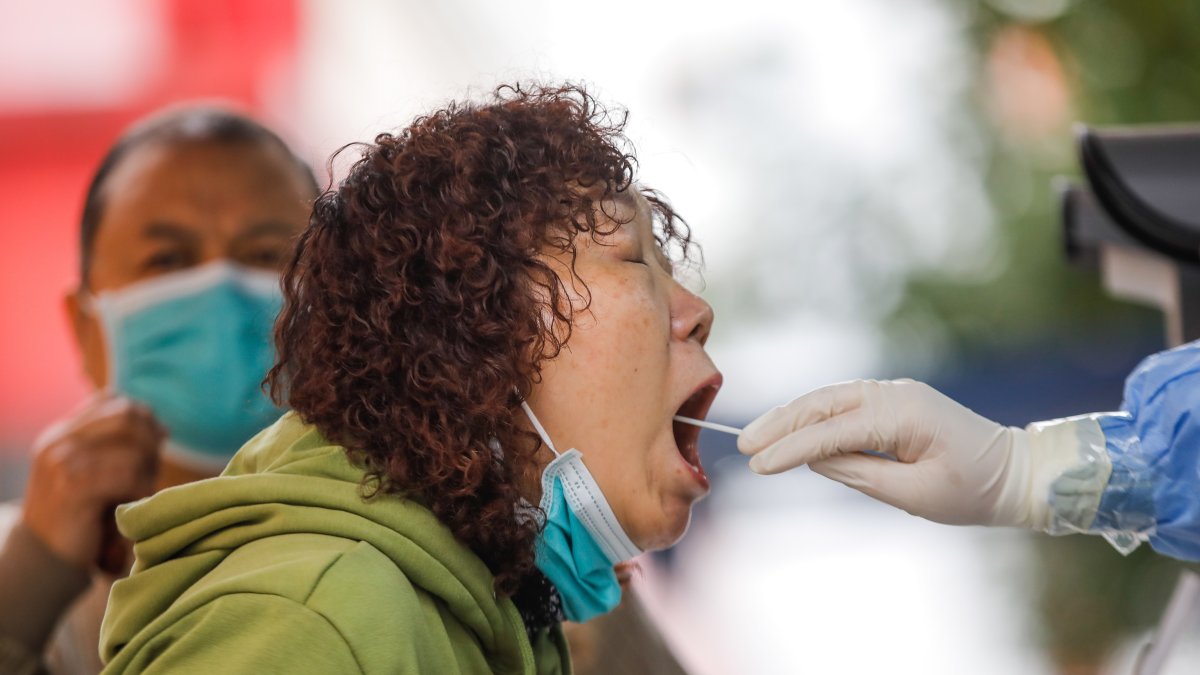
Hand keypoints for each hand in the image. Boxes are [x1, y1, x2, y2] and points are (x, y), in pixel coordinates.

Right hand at [21, 394, 163, 572]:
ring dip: (148, 469)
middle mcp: (59, 441)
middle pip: (126, 416)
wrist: (43, 557)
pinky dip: (140, 488)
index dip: (142, 418)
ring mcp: (62, 463)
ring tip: (142, 490)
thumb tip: (161, 426)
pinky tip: (135, 502)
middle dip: (149, 441)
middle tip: (152, 469)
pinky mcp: (72, 487)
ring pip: (132, 447)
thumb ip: (117, 446)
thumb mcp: (92, 471)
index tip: (154, 443)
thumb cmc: (78, 514)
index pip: (112, 401)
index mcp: (62, 432)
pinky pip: (127, 474)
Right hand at [736, 379, 1051, 528]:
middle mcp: (895, 394)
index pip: (833, 431)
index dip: (792, 449)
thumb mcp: (915, 495)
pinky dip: (812, 415)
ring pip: (829, 398)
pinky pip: (843, 403)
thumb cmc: (973, 491)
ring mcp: (894, 393)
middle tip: (743, 446)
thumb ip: (860, 473)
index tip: (758, 466)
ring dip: (791, 416)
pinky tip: (789, 429)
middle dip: (780, 424)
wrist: (1016, 473)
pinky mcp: (894, 401)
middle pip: (823, 403)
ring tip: (756, 438)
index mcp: (904, 414)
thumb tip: (815, 459)